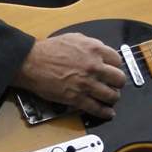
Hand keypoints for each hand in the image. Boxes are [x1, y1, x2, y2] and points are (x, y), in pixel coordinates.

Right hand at [12, 33, 126, 118]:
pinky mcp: (77, 98)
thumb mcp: (74, 38)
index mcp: (94, 50)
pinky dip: (105, 112)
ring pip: (111, 95)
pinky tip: (108, 113)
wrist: (31, 62)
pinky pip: (97, 108)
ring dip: (113, 98)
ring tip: (111, 99)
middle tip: (115, 85)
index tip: (114, 71)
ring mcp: (87, 83)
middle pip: (119, 79)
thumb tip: (100, 51)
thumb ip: (90, 44)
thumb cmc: (48, 50)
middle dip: (118, 83)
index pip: (117, 60)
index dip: (116, 67)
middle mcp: (94, 66)